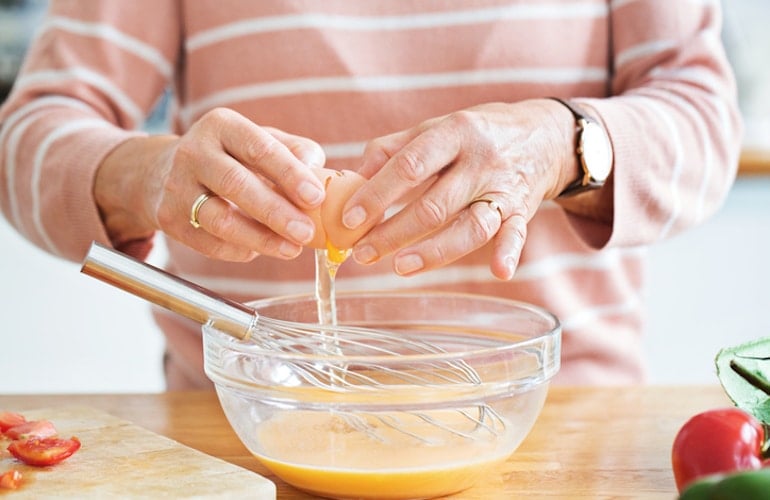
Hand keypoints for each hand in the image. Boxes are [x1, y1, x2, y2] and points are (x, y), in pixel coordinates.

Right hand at [95, 107, 326, 260]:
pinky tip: (260, 250)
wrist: (163, 172)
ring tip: (292, 249)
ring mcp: (176, 187)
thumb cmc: (230, 157)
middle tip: (306, 232)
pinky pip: (209, 243)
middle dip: (276, 212)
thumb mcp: (261, 141)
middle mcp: (193, 152)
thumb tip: (316, 170)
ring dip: (261, 238)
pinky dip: (239, 251)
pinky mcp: (169, 219)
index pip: (259, 148)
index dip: (290, 174)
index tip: (316, 197)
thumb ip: (295, 150)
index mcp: (221, 126)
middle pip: (236, 184)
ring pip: (220, 219)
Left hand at [342, 99, 577, 279]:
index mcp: (454, 132)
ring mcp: (504, 188)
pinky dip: (509, 252)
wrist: (544, 135)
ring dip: (434, 251)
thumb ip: (393, 149)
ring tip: (399, 267)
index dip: (377, 194)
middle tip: (363, 253)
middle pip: (434, 204)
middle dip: (394, 233)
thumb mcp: (436, 127)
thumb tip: (353, 177)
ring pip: (470, 226)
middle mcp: (481, 160)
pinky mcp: (523, 210)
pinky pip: (518, 233)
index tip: (350, 218)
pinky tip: (498, 271)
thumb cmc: (477, 134)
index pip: (410, 165)